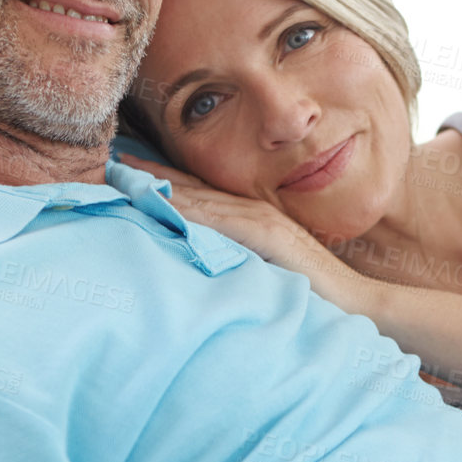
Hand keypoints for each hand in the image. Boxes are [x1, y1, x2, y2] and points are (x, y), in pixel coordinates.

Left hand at [116, 154, 370, 309]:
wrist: (356, 304)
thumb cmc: (310, 293)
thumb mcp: (264, 269)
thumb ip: (236, 258)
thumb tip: (196, 261)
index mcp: (249, 217)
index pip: (195, 192)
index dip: (157, 177)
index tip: (119, 167)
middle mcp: (252, 211)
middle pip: (189, 186)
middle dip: (148, 172)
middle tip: (105, 157)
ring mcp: (261, 221)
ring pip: (199, 197)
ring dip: (159, 184)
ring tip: (120, 171)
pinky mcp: (268, 237)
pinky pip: (221, 220)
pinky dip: (190, 209)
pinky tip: (162, 201)